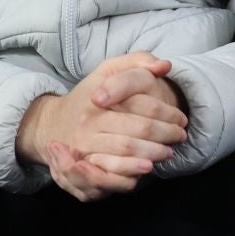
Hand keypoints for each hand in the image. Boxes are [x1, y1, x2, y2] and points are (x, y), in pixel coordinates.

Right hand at [16, 52, 189, 202]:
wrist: (53, 124)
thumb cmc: (89, 96)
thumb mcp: (108, 70)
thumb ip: (137, 61)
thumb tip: (165, 65)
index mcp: (97, 99)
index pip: (142, 106)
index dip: (167, 114)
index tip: (181, 118)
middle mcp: (88, 123)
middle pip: (137, 131)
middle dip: (165, 135)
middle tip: (180, 137)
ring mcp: (83, 147)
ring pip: (125, 152)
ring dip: (152, 154)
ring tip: (169, 153)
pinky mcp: (82, 167)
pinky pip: (110, 174)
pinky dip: (130, 174)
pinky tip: (146, 169)